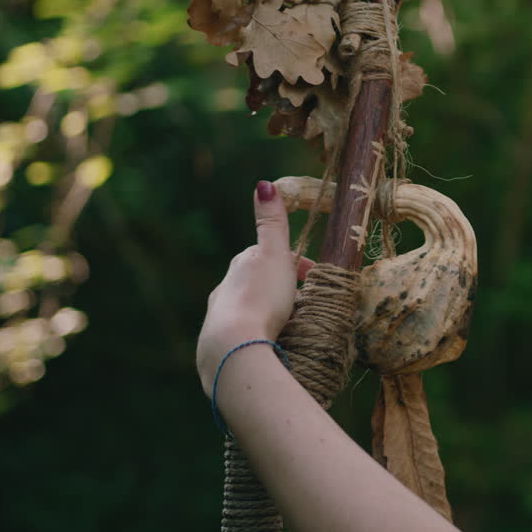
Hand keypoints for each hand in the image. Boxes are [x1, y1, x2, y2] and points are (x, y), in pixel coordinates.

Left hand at [195, 180, 314, 394]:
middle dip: (280, 286)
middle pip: (257, 280)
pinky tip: (267, 342)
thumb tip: (264, 184)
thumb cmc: (261, 298)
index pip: (268, 254)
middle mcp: (225, 287)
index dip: (294, 262)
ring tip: (289, 323)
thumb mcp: (274, 254)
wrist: (233, 346)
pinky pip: (242, 332)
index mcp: (241, 264)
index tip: (314, 275)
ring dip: (268, 310)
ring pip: (248, 306)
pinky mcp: (217, 343)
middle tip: (304, 300)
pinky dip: (257, 331)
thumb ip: (271, 222)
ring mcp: (219, 315)